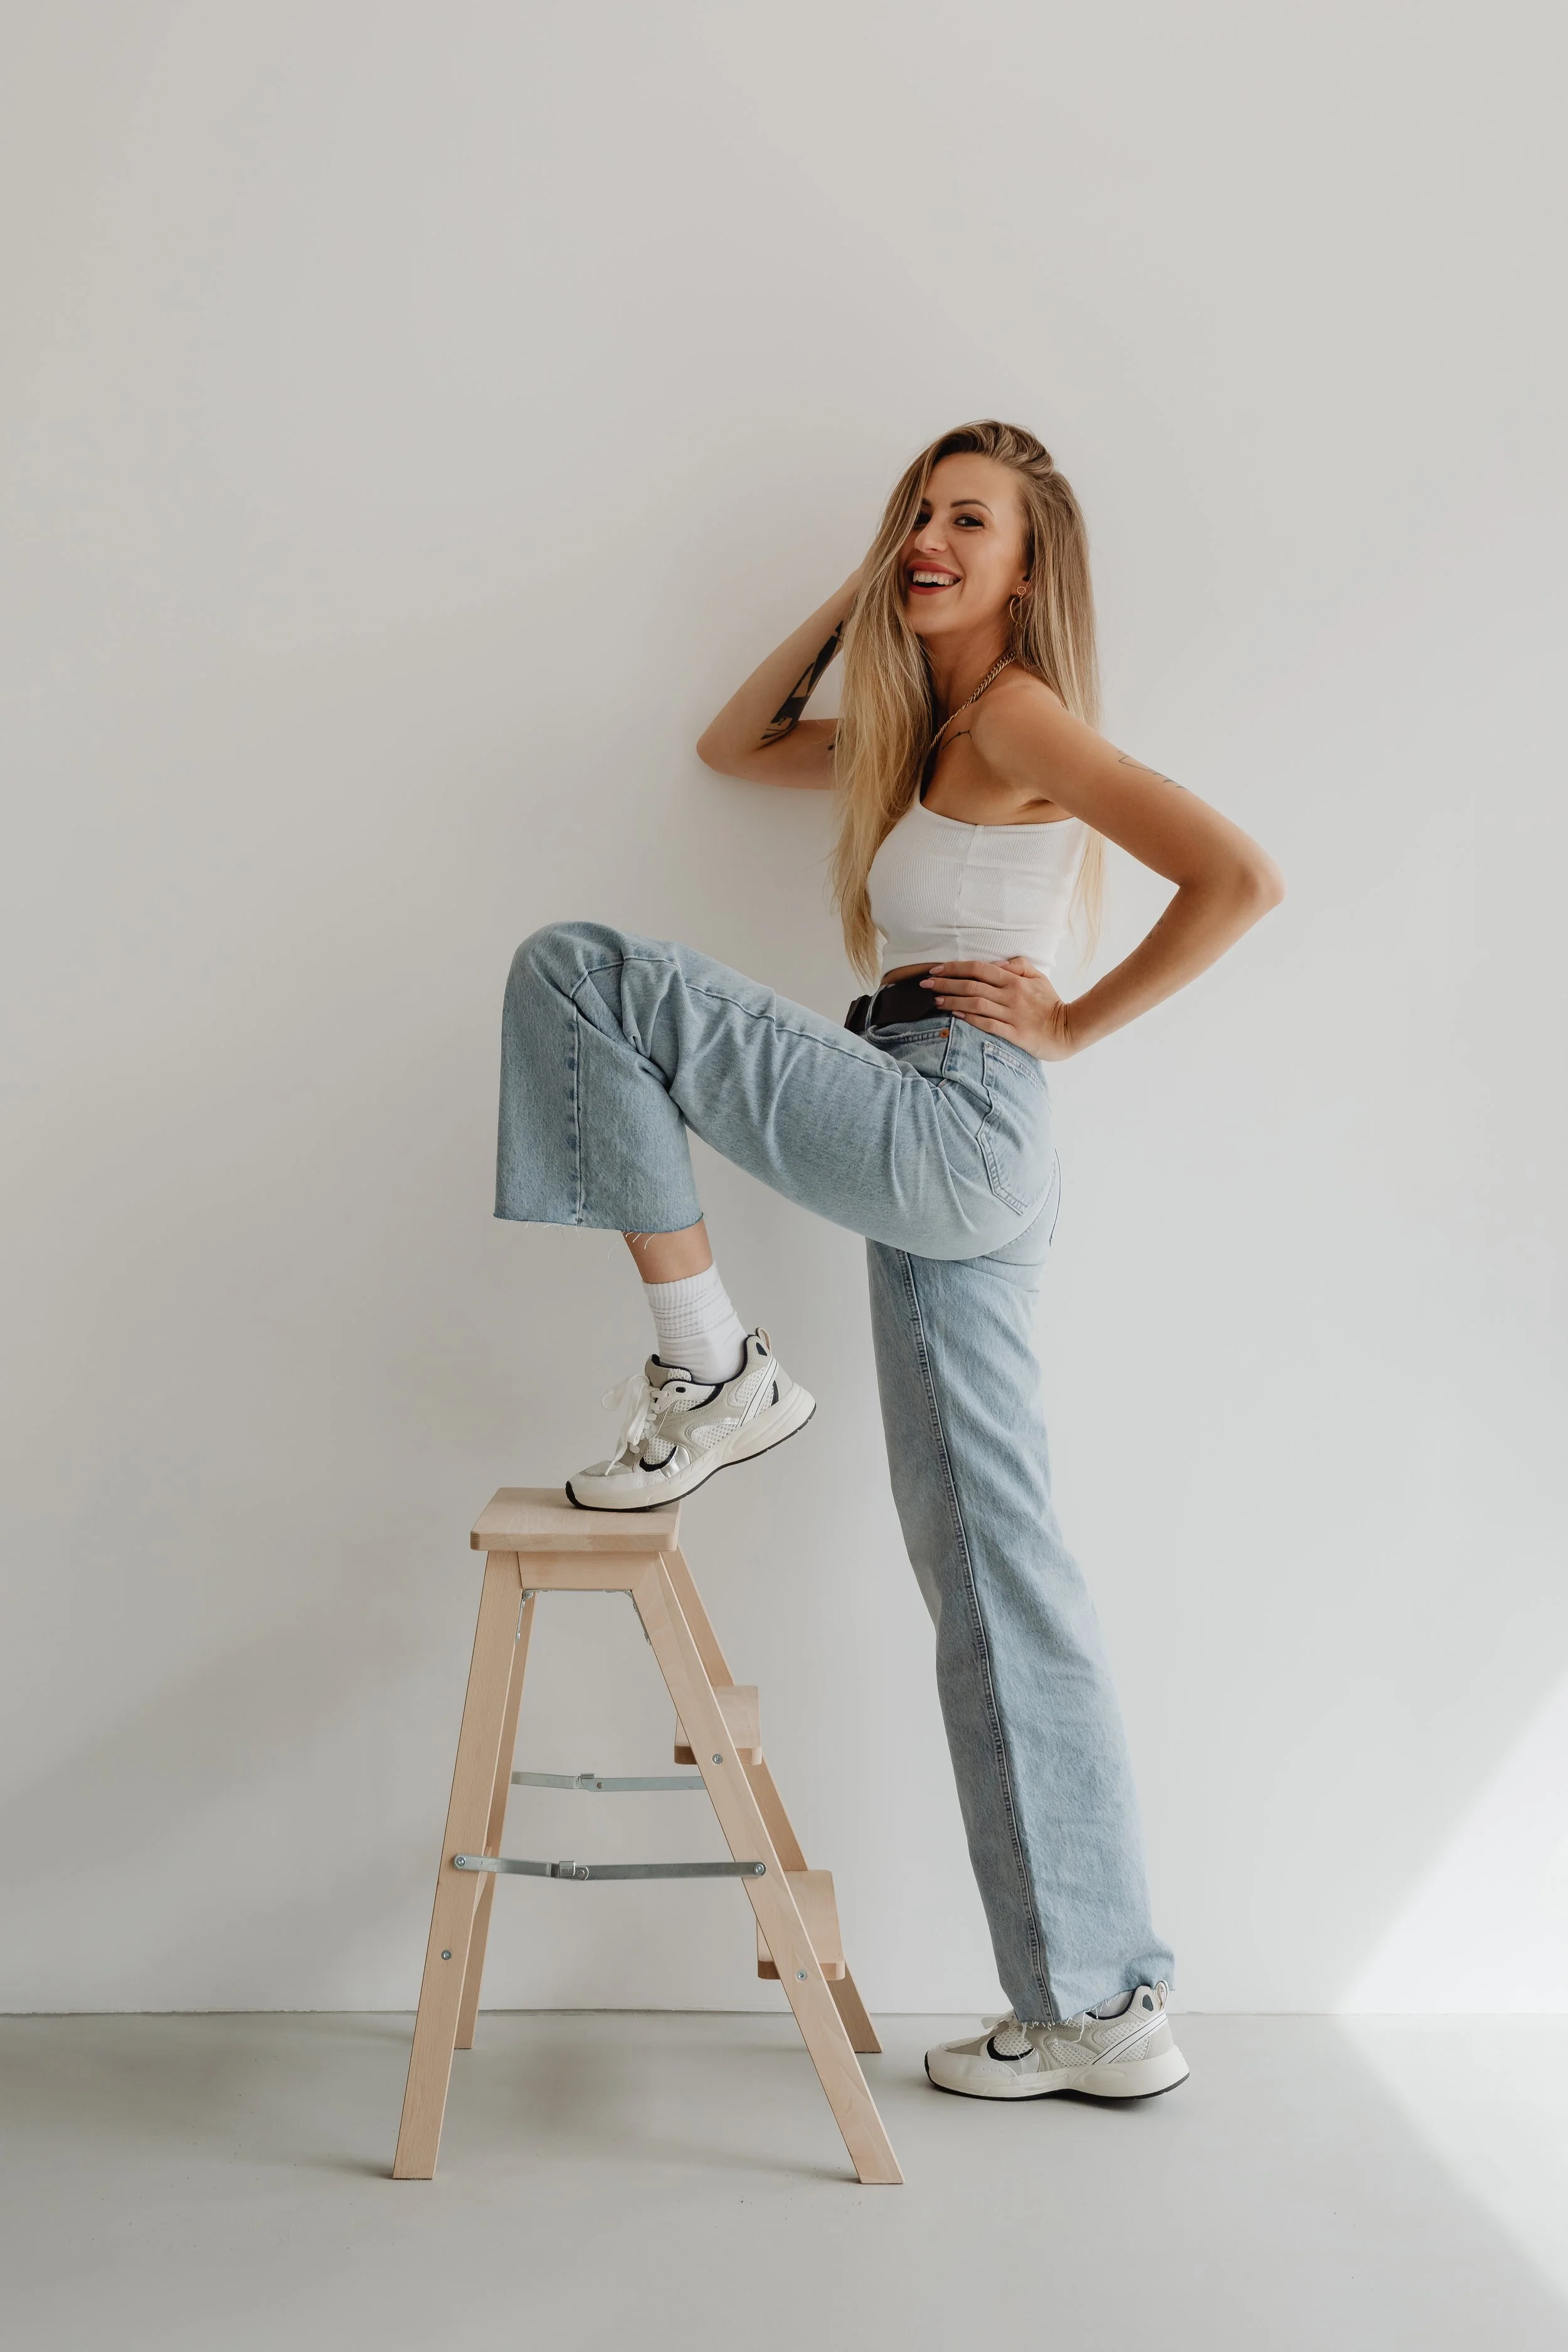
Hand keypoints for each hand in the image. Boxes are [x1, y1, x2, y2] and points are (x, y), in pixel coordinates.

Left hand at [919, 956, 1077, 1060]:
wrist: (1068, 1030)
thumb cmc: (1050, 1003)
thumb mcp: (1038, 977)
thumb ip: (1017, 966)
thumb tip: (995, 963)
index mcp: (1014, 980)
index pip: (978, 969)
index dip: (954, 968)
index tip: (935, 970)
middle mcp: (1011, 995)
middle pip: (972, 986)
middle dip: (945, 984)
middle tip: (924, 984)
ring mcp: (1012, 1015)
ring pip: (976, 1005)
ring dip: (952, 1002)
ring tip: (934, 1001)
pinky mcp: (1015, 1034)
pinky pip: (988, 1025)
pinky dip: (970, 1020)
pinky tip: (955, 1017)